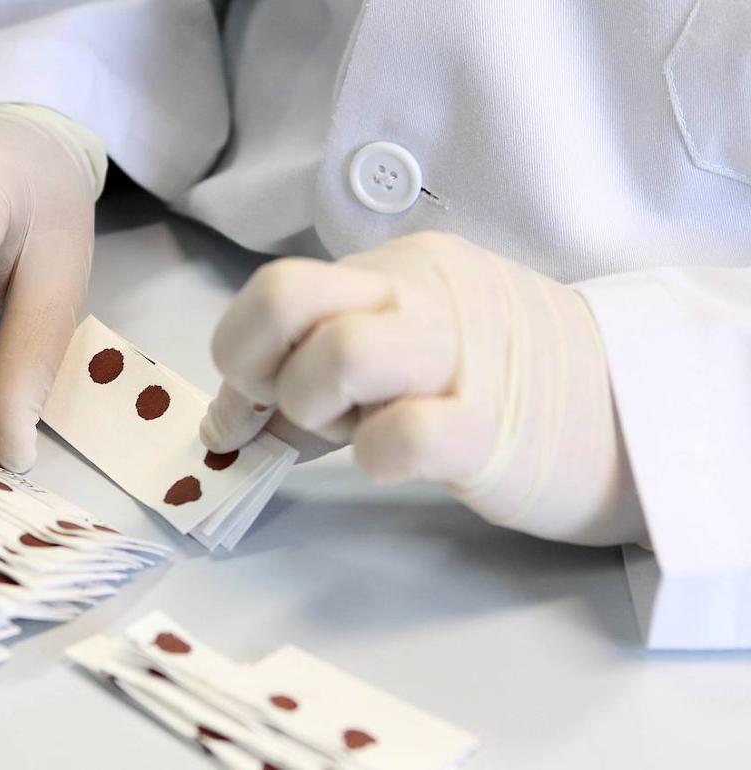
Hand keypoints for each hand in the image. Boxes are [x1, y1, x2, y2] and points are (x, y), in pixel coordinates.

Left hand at [200, 232, 645, 545]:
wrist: (628, 409)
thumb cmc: (497, 382)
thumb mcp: (399, 353)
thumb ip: (309, 375)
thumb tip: (223, 421)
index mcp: (394, 271)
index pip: (276, 286)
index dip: (241, 352)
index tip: (254, 405)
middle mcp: (420, 297)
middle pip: (287, 296)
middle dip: (265, 370)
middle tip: (302, 411)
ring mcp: (459, 357)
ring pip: (342, 354)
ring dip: (318, 411)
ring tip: (356, 432)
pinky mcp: (492, 428)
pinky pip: (403, 434)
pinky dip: (375, 456)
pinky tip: (395, 461)